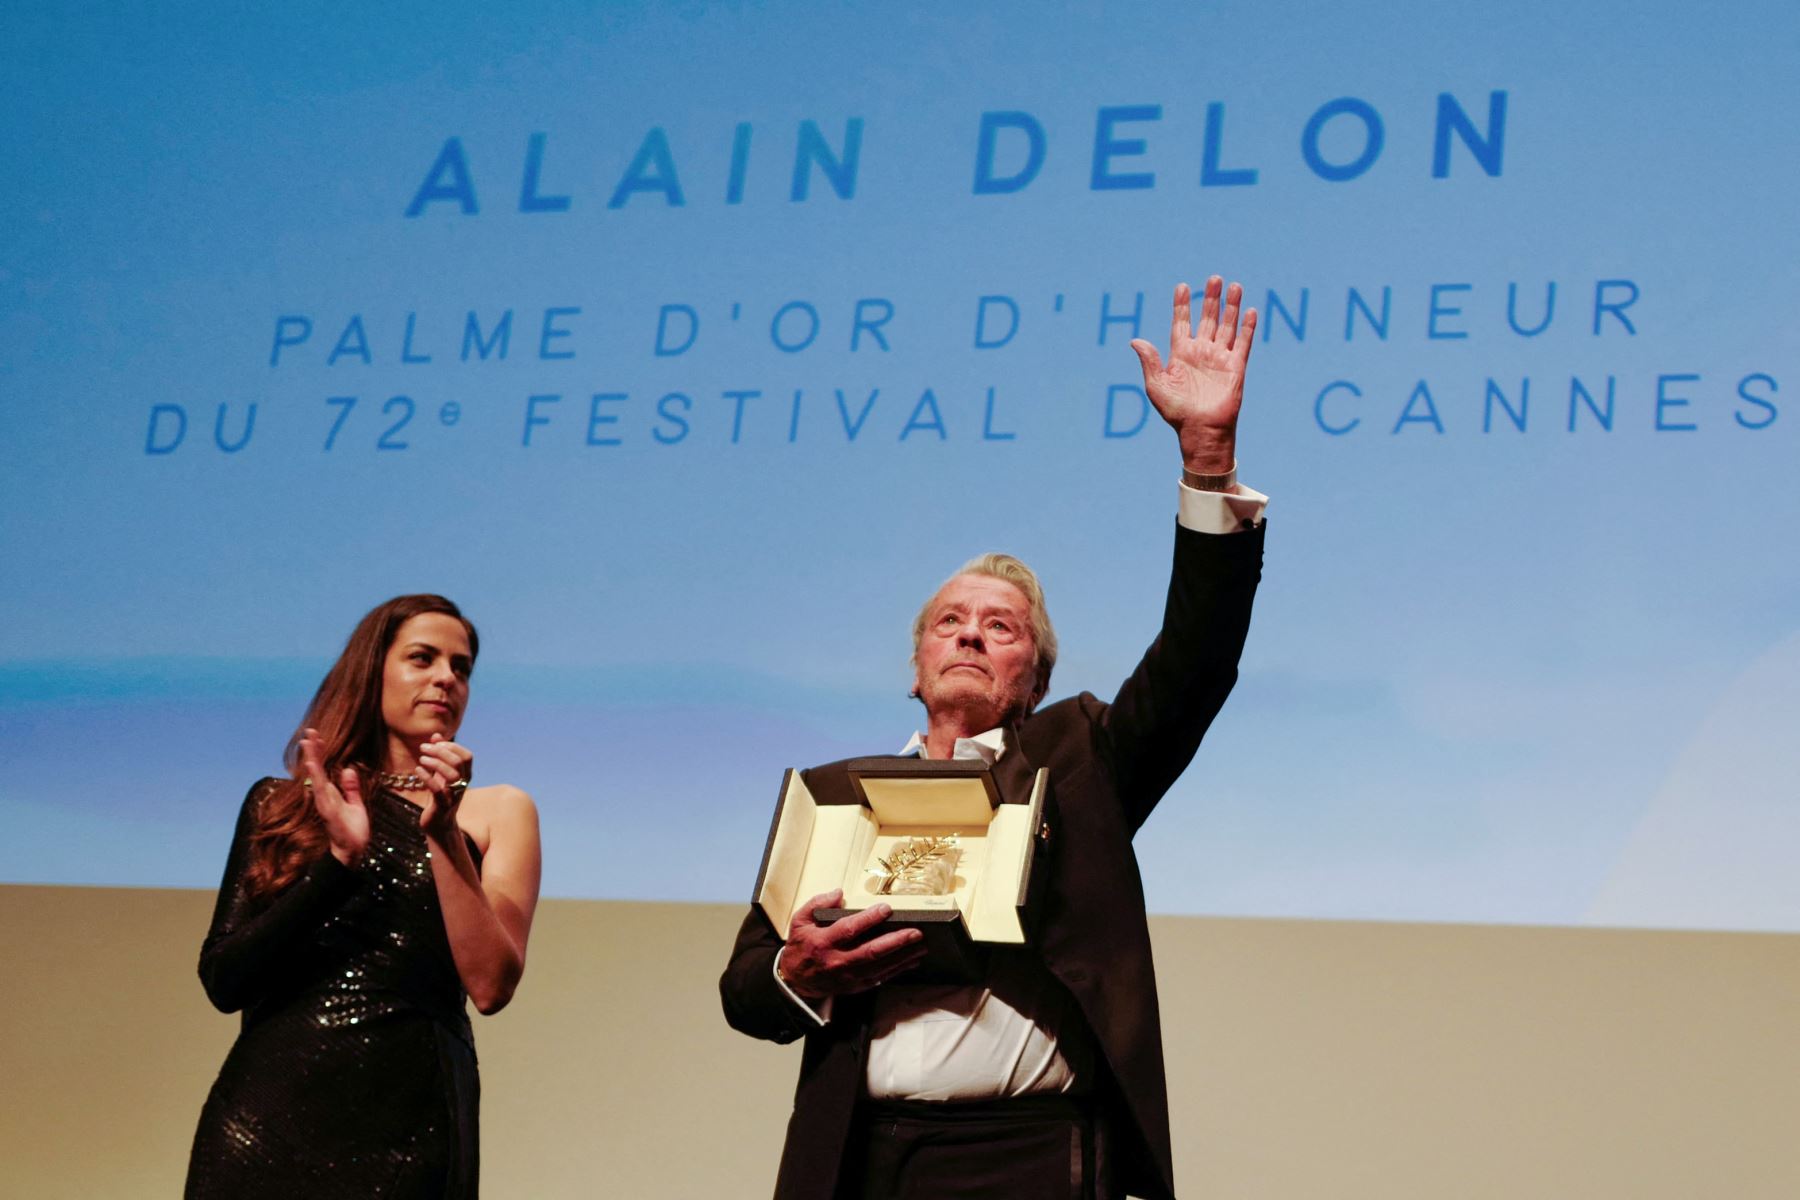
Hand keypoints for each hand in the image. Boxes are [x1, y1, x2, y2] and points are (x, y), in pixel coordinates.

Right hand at [299, 728, 369, 865]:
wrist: (353, 850)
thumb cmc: (353, 830)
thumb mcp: (355, 804)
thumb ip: (350, 788)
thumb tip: (348, 769)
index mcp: (331, 793)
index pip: (323, 768)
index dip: (320, 752)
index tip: (316, 736)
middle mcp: (325, 796)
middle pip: (317, 769)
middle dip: (313, 750)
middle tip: (309, 731)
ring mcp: (325, 803)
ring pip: (316, 777)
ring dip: (312, 759)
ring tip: (308, 742)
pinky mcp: (328, 810)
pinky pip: (322, 792)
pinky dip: (317, 778)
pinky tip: (313, 766)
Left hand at [416, 733, 472, 841]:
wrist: (439, 825)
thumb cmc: (440, 797)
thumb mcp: (440, 774)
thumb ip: (440, 755)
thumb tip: (436, 735)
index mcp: (465, 776)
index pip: (467, 756)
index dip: (453, 746)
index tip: (436, 743)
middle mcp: (462, 785)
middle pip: (459, 762)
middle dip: (440, 751)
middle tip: (423, 748)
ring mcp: (453, 795)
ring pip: (452, 774)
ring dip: (435, 763)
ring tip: (421, 759)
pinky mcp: (442, 806)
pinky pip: (437, 789)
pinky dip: (427, 777)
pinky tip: (418, 770)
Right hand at [777, 889, 928, 999]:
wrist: (796, 981)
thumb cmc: (801, 947)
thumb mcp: (800, 920)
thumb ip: (817, 904)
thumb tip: (838, 893)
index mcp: (823, 942)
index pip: (849, 929)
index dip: (869, 919)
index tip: (886, 908)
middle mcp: (837, 961)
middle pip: (871, 951)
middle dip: (896, 941)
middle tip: (916, 931)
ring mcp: (848, 976)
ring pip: (880, 966)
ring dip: (903, 956)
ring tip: (921, 945)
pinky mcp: (855, 986)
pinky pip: (880, 978)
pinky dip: (898, 970)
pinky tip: (912, 961)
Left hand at [1129, 276, 1257, 474]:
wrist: (1201, 430)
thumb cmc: (1176, 412)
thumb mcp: (1156, 385)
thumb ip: (1150, 362)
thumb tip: (1135, 341)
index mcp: (1181, 354)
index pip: (1182, 323)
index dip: (1182, 305)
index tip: (1181, 286)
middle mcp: (1201, 352)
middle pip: (1207, 319)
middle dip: (1210, 299)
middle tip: (1213, 278)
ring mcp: (1220, 358)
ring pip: (1227, 326)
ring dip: (1231, 307)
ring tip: (1234, 286)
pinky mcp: (1236, 367)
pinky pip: (1243, 343)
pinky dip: (1247, 328)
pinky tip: (1250, 311)